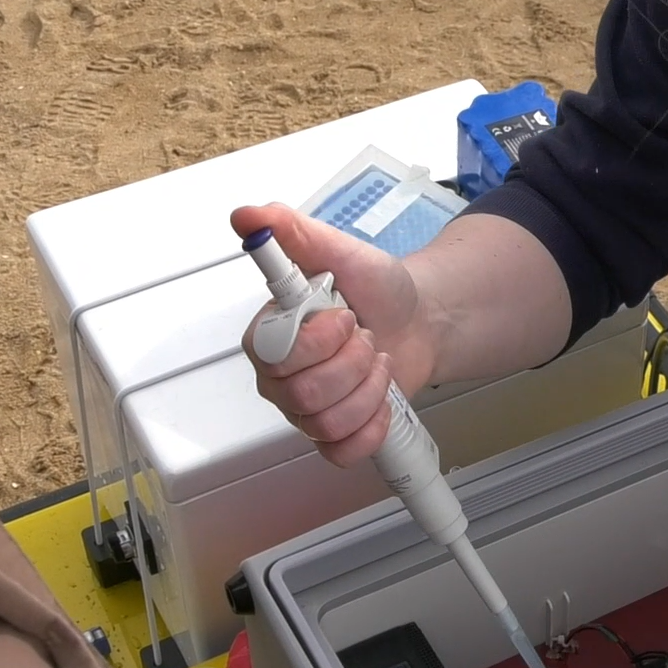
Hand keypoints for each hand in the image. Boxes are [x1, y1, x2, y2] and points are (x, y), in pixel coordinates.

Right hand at [232, 203, 433, 467]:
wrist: (420, 322)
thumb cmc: (377, 291)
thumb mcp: (341, 250)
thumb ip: (294, 232)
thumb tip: (247, 216)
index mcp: (272, 334)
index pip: (271, 357)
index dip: (315, 342)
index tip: (344, 317)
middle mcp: (281, 377)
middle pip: (304, 394)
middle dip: (352, 362)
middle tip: (365, 336)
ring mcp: (305, 411)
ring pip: (328, 422)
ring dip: (369, 388)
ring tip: (376, 360)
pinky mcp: (333, 435)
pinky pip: (342, 450)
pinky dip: (372, 426)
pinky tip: (381, 399)